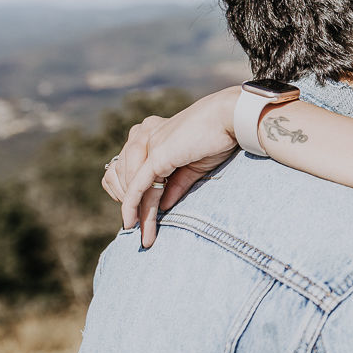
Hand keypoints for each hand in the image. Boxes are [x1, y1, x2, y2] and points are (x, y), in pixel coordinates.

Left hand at [101, 86, 240, 246]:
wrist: (229, 118)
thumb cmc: (218, 137)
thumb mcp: (194, 165)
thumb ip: (176, 184)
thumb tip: (164, 205)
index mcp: (151, 133)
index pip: (126, 167)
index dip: (127, 193)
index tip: (135, 215)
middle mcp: (143, 135)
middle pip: (123, 177)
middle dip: (130, 206)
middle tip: (139, 231)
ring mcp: (148, 144)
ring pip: (131, 185)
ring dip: (137, 213)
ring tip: (143, 234)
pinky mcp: (156, 155)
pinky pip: (139, 185)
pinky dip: (133, 205)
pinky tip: (133, 223)